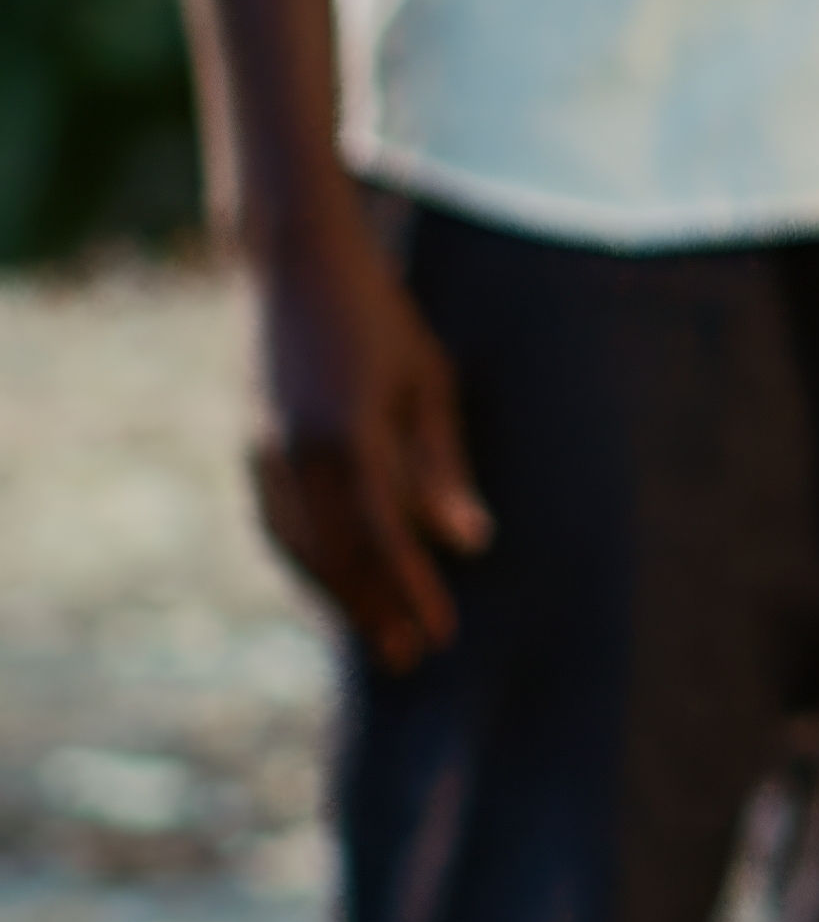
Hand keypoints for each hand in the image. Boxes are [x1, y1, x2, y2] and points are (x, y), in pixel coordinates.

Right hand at [247, 226, 489, 665]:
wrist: (291, 266)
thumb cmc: (377, 317)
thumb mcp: (427, 382)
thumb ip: (441, 465)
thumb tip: (468, 542)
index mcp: (343, 434)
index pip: (379, 536)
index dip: (408, 591)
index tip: (439, 633)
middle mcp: (291, 453)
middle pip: (332, 555)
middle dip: (371, 609)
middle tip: (410, 655)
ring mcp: (260, 453)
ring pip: (295, 547)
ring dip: (334, 595)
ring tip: (378, 633)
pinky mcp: (248, 449)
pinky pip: (277, 524)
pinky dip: (308, 561)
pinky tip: (338, 583)